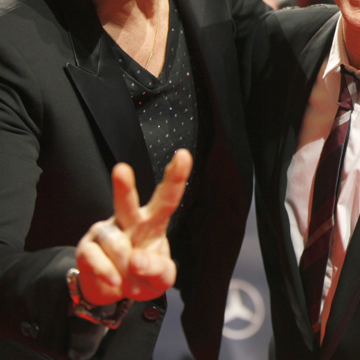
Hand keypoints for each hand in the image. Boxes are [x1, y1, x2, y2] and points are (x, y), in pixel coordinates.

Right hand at [75, 149, 192, 305]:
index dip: (176, 177)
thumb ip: (159, 271)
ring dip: (126, 271)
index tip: (183, 155)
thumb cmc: (142, 276)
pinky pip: (97, 260)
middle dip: (124, 186)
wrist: (112, 293)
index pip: (167, 198)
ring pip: (116, 246)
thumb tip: (137, 260)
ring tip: (128, 279)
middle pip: (127, 203)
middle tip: (121, 169)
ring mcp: (105, 231)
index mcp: (154, 222)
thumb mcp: (161, 280)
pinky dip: (108, 275)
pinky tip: (114, 281)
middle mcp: (129, 221)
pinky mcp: (87, 247)